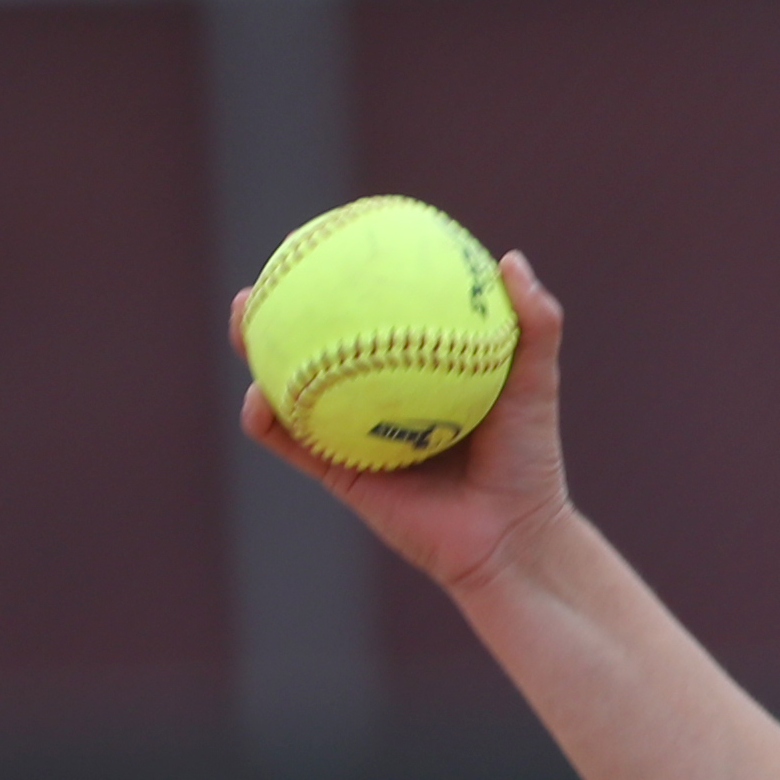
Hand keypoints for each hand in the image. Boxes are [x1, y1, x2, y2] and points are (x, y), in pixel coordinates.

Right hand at [231, 246, 575, 601]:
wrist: (512, 538)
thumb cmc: (529, 462)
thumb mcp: (536, 387)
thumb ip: (534, 327)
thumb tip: (510, 259)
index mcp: (414, 372)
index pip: (371, 316)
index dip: (344, 281)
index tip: (326, 241)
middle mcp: (376, 398)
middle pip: (315, 342)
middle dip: (282, 306)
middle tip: (267, 273)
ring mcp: (351, 434)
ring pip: (288, 384)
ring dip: (256, 351)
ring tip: (243, 319)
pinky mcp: (338, 472)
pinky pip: (290, 441)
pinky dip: (267, 418)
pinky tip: (259, 397)